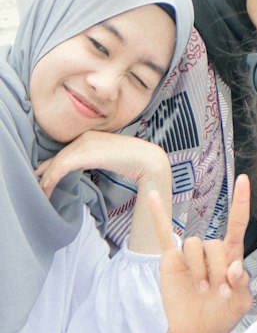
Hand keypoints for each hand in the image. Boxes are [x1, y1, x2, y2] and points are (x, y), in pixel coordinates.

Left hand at [35, 131, 169, 199]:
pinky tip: (46, 190)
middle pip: (58, 157)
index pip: (65, 152)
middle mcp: (84, 137)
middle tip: (34, 188)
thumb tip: (81, 170)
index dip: (51, 166)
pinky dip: (51, 180)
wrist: (146, 159)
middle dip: (44, 173)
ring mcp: (84, 143)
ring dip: (45, 180)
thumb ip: (94, 160)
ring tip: (40, 195)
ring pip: (57, 162)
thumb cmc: (132, 162)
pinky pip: (61, 167)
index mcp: (90, 137)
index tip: (43, 180)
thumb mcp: (108, 159)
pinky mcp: (85, 153)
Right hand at [151, 175, 251, 332]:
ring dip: (199, 269)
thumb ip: (242, 284)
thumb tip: (235, 268)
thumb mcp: (241, 302)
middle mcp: (210, 250)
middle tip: (217, 291)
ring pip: (194, 245)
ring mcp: (190, 254)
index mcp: (231, 254)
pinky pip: (163, 234)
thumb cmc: (222, 314)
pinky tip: (151, 194)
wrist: (197, 332)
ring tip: (202, 290)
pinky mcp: (171, 261)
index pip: (237, 223)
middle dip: (217, 267)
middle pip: (214, 243)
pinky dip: (158, 215)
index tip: (243, 179)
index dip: (240, 201)